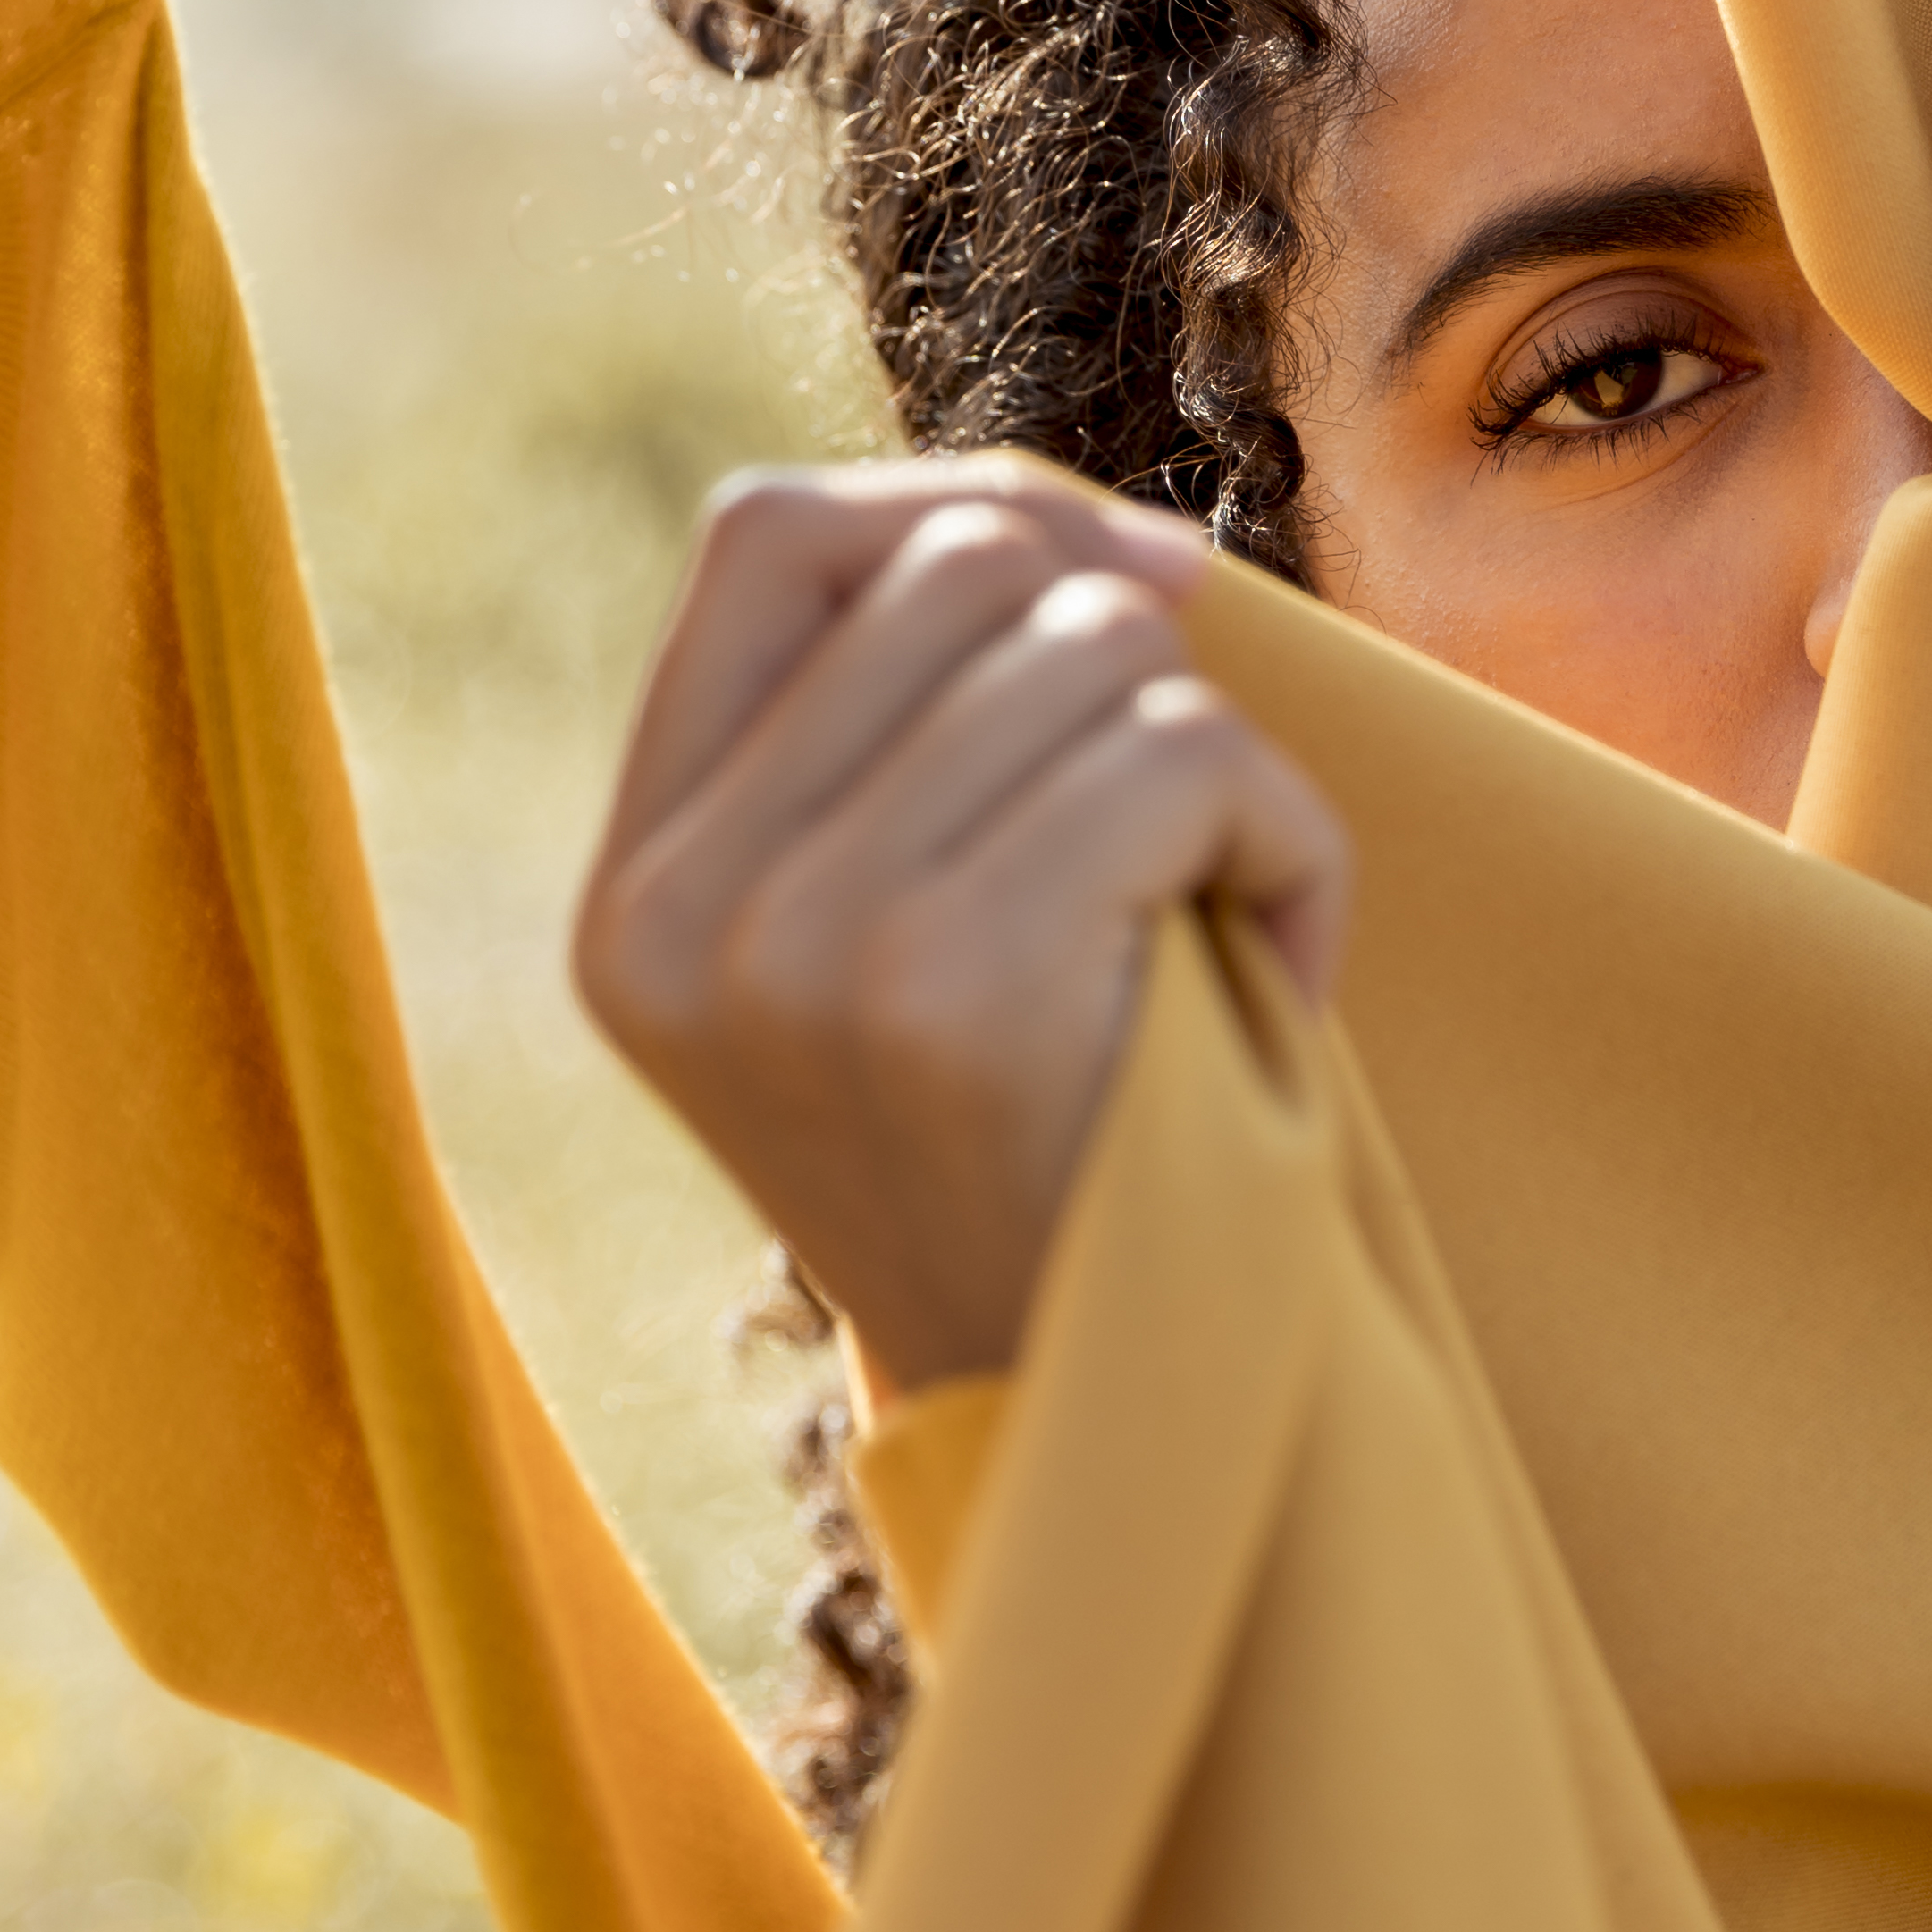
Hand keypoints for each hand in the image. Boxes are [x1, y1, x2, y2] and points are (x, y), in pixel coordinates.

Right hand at [570, 463, 1351, 1388]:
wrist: (1110, 1425)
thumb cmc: (1059, 1152)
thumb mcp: (917, 936)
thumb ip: (924, 731)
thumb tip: (1122, 539)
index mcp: (638, 889)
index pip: (764, 539)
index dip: (964, 507)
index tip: (1145, 585)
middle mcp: (678, 911)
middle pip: (959, 569)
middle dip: (1134, 661)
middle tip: (1193, 831)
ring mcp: (794, 948)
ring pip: (1098, 650)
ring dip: (1227, 773)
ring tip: (1224, 932)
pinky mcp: (947, 986)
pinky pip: (1189, 759)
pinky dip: (1293, 847)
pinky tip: (1283, 978)